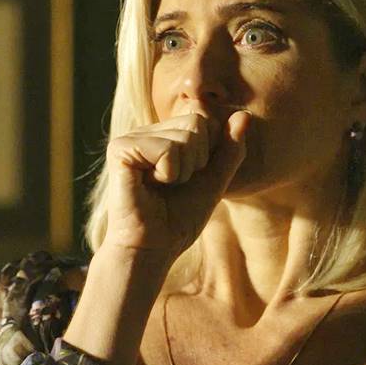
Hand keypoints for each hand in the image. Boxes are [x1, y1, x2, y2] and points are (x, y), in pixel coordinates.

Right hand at [100, 110, 249, 257]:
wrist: (152, 249)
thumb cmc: (178, 219)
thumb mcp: (214, 181)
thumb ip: (230, 149)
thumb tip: (244, 114)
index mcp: (164, 135)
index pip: (206, 120)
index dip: (208, 154)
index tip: (188, 179)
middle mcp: (146, 131)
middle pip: (197, 123)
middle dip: (197, 160)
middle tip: (174, 184)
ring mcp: (131, 138)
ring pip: (185, 136)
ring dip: (183, 171)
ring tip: (162, 187)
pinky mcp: (121, 149)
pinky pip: (167, 149)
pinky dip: (169, 173)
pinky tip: (150, 186)